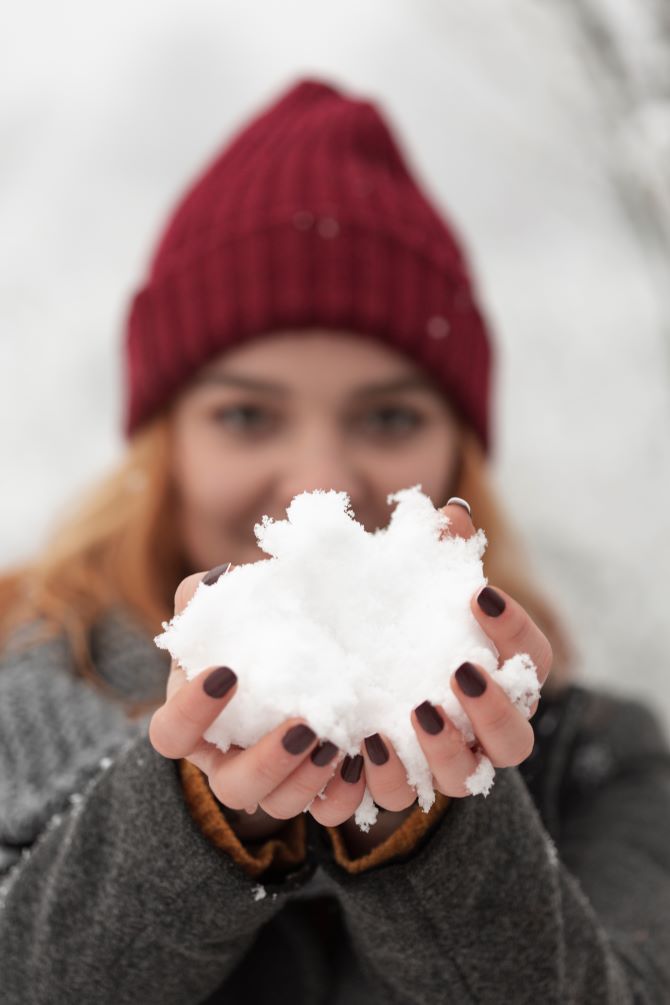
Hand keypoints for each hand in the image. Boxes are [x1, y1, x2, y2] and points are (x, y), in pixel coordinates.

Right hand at [149, 568, 364, 837]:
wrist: (307, 650)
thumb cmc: (254, 628)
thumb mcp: (230, 608)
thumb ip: (211, 594)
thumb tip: (221, 579)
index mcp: (194, 722)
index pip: (171, 733)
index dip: (192, 712)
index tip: (228, 673)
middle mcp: (227, 762)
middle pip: (231, 787)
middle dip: (266, 762)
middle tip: (302, 725)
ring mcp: (272, 783)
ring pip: (279, 807)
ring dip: (308, 780)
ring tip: (336, 741)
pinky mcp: (315, 790)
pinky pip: (328, 811)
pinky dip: (344, 794)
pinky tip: (361, 758)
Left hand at [325, 500, 552, 825]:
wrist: (358, 673)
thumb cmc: (404, 622)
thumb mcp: (416, 587)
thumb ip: (438, 555)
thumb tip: (451, 515)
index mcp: (500, 676)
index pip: (531, 658)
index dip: (515, 630)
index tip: (478, 594)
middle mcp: (483, 728)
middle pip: (516, 740)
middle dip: (496, 711)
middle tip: (461, 671)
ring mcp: (445, 761)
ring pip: (465, 777)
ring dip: (445, 751)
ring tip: (415, 712)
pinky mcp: (400, 780)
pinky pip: (401, 795)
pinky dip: (384, 774)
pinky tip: (360, 742)